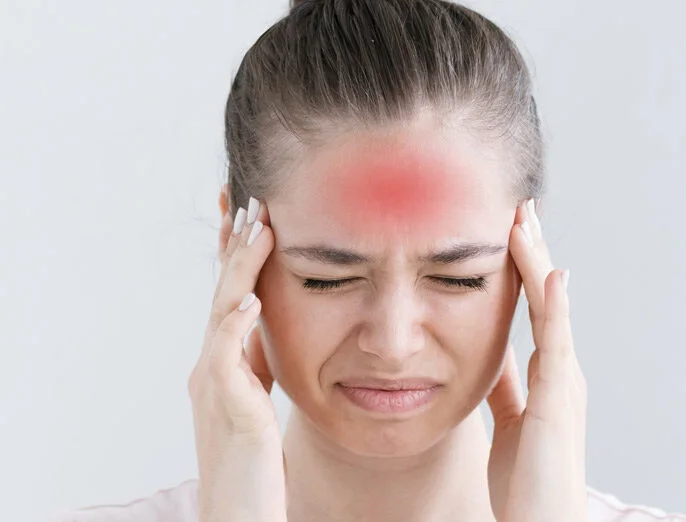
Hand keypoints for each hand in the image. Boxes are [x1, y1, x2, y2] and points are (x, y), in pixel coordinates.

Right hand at [187, 194, 286, 521]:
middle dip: (236, 244)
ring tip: (258, 230)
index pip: (230, 294)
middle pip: (223, 291)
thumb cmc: (253, 462)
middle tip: (250, 199)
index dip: (235, 253)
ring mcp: (214, 383)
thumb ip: (257, 362)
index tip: (246, 211)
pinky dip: (236, 324)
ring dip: (240, 268)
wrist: (238, 510)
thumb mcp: (257, 398)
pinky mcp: (226, 405)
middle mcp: (211, 366)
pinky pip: (225, 357)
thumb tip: (265, 326)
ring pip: (222, 312)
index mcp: (223, 362)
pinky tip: (252, 298)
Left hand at [486, 198, 587, 521]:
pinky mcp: (559, 398)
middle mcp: (562, 370)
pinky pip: (556, 341)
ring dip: (538, 262)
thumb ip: (506, 385)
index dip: (523, 271)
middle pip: (547, 298)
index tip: (509, 232)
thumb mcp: (510, 421)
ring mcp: (564, 381)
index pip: (534, 309)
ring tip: (525, 220)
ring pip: (552, 308)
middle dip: (532, 252)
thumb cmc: (528, 484)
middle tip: (518, 206)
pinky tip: (548, 273)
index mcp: (548, 376)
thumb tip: (491, 353)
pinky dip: (554, 304)